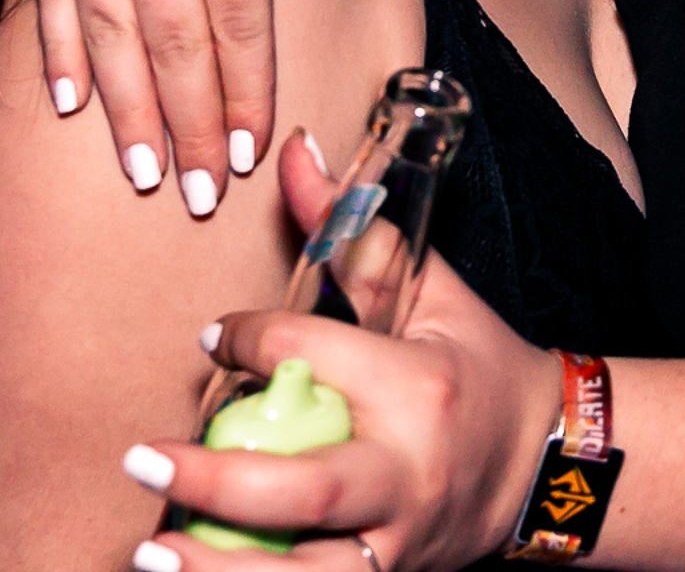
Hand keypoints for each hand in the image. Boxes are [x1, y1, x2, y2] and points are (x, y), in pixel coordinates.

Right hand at [18, 0, 390, 206]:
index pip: (239, 18)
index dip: (246, 91)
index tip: (251, 151)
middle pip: (169, 44)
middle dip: (187, 128)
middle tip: (196, 198)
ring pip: (102, 34)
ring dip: (125, 111)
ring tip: (143, 173)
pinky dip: (56, 55)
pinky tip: (72, 105)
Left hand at [123, 137, 559, 571]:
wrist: (541, 462)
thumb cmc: (475, 366)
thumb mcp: (430, 291)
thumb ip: (355, 230)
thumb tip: (294, 153)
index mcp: (417, 384)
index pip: (315, 354)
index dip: (251, 342)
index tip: (213, 340)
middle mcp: (408, 468)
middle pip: (307, 489)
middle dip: (218, 481)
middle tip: (142, 461)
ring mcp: (398, 539)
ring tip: (151, 551)